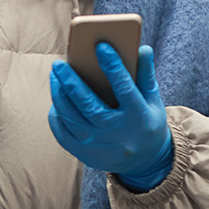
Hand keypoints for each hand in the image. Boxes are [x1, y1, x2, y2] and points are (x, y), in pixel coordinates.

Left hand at [48, 43, 174, 191]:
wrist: (145, 162)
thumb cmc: (147, 122)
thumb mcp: (153, 101)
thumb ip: (145, 75)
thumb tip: (142, 48)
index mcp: (138, 117)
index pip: (125, 88)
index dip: (113, 66)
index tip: (101, 46)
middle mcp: (118, 134)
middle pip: (89, 105)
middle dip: (71, 82)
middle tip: (59, 64)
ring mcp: (100, 146)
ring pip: (72, 119)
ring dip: (59, 96)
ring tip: (55, 76)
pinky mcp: (85, 155)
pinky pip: (63, 133)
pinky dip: (57, 115)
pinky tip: (56, 99)